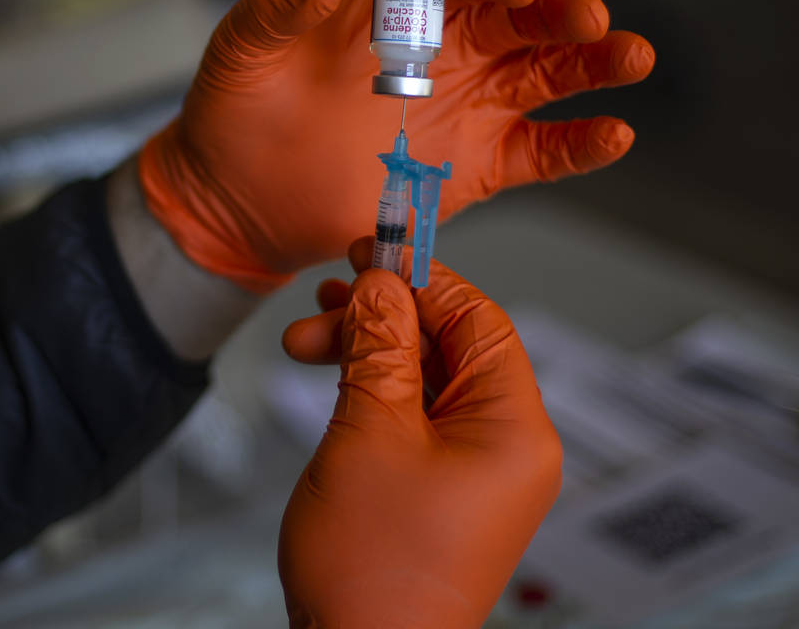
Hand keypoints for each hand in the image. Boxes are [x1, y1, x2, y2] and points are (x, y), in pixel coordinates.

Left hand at [139, 0, 653, 290]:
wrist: (234, 197)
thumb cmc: (235, 112)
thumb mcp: (243, 50)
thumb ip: (278, 5)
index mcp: (396, 7)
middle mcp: (443, 50)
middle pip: (520, 16)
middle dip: (561, 11)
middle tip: (592, 20)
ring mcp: (464, 108)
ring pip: (546, 75)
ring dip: (593, 66)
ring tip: (632, 60)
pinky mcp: (472, 168)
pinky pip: (538, 152)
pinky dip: (577, 146)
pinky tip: (613, 135)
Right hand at [277, 239, 561, 627]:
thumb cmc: (374, 570)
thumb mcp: (368, 432)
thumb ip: (378, 345)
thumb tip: (378, 283)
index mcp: (514, 428)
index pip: (477, 318)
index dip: (420, 277)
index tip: (368, 253)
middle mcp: (507, 446)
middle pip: (449, 344)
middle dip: (381, 317)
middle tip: (325, 300)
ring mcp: (475, 471)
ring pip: (424, 378)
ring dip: (367, 353)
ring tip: (307, 343)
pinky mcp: (441, 488)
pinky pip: (413, 417)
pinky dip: (371, 392)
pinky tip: (330, 379)